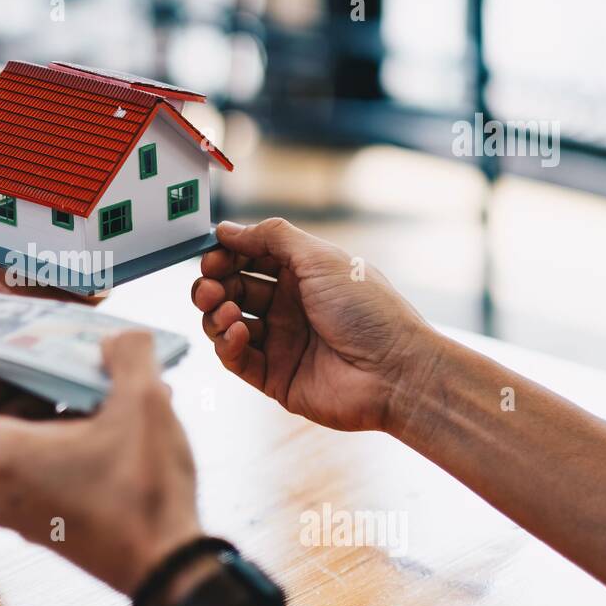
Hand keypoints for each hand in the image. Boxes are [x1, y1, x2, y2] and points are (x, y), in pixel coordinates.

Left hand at [0, 332, 200, 594]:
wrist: (170, 567)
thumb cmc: (146, 496)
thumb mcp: (145, 404)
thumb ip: (128, 355)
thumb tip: (119, 338)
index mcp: (6, 458)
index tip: (13, 364)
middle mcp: (2, 491)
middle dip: (33, 390)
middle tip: (72, 373)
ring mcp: (22, 515)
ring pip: (22, 449)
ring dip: (57, 417)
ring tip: (108, 401)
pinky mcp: (46, 528)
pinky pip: (40, 475)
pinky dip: (66, 448)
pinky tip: (117, 434)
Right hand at [192, 219, 441, 433]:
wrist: (396, 371)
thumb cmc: (369, 311)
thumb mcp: (320, 258)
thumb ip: (272, 238)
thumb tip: (228, 229)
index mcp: (301, 275)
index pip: (248, 259)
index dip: (226, 255)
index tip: (212, 252)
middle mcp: (288, 307)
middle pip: (230, 290)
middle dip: (212, 284)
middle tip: (209, 284)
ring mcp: (280, 342)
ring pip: (225, 324)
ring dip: (215, 313)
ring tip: (225, 310)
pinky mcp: (274, 376)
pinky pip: (236, 358)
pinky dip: (228, 344)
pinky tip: (239, 332)